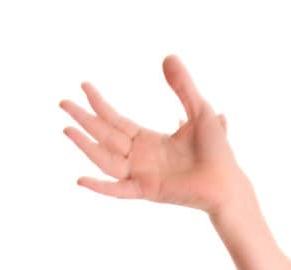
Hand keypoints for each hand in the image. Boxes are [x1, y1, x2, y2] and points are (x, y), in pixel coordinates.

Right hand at [59, 55, 243, 213]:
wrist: (227, 181)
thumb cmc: (216, 151)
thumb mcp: (199, 109)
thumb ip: (182, 86)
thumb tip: (167, 57)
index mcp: (149, 141)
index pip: (116, 121)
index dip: (100, 104)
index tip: (84, 86)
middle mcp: (140, 158)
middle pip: (104, 136)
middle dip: (84, 119)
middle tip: (62, 102)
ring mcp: (141, 176)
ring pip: (105, 159)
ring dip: (85, 145)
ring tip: (67, 128)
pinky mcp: (147, 190)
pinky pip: (118, 190)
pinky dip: (100, 187)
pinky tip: (80, 179)